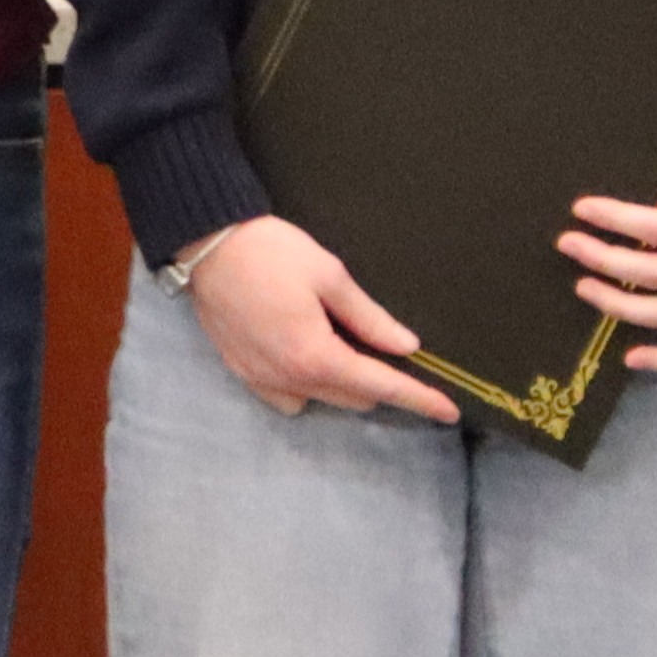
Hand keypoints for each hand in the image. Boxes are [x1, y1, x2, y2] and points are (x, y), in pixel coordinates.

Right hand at [179, 216, 458, 422]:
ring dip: (342, 385)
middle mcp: (289, 379)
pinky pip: (285, 397)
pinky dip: (306, 385)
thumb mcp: (329, 276)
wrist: (207, 245)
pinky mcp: (242, 373)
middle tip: (388, 351)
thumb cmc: (271, 252)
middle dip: (379, 383)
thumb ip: (369, 318)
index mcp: (316, 355)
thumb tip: (406, 346)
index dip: (418, 398)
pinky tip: (305, 355)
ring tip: (344, 347)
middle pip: (353, 398)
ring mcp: (262, 380)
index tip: (449, 412)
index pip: (380, 386)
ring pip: (320, 400)